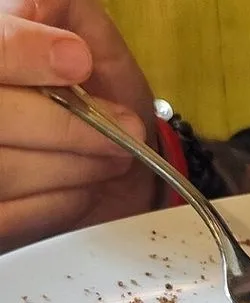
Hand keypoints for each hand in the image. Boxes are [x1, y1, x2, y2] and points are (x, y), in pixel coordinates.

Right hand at [0, 0, 158, 251]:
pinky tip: (83, 188)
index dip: (19, 51)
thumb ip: (63, 11)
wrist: (123, 164)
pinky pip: (12, 218)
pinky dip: (61, 203)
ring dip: (75, 166)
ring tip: (112, 157)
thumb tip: (34, 6)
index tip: (76, 61)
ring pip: (4, 169)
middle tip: (123, 128)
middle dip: (68, 125)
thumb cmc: (99, 96)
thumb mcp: (91, 39)